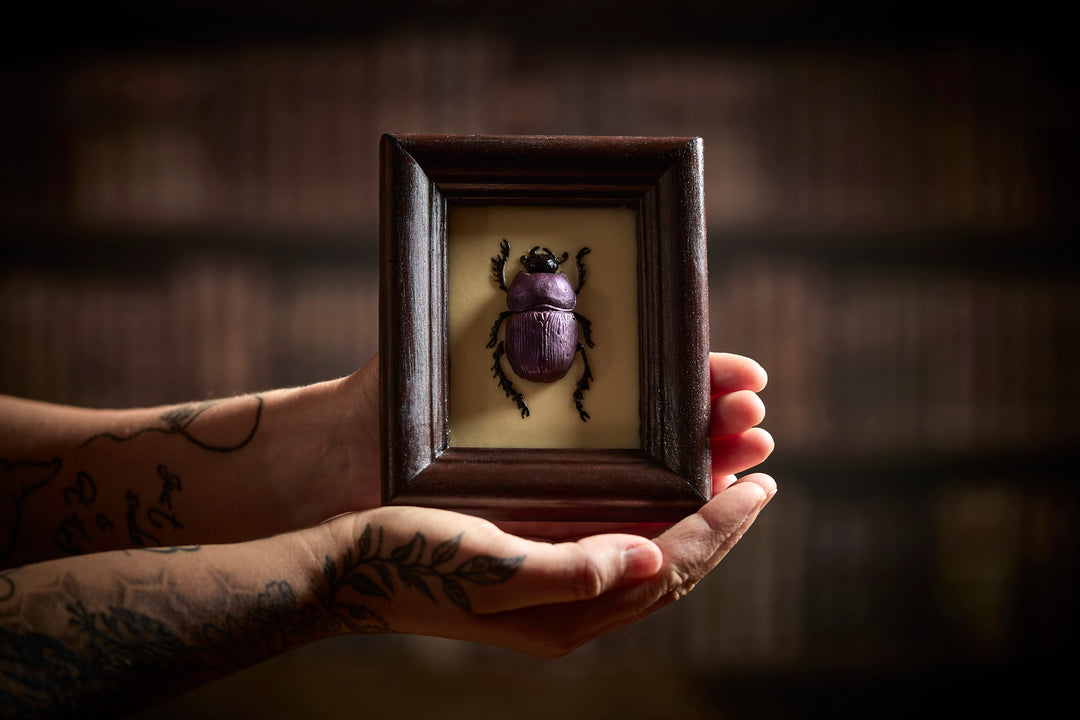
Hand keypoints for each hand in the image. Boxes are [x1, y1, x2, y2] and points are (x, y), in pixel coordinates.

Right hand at [314, 351, 773, 655]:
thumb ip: (572, 571)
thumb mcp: (490, 566)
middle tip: (761, 470)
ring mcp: (556, 588)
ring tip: (729, 474)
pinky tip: (660, 490)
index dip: (721, 528)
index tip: (761, 484)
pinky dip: (652, 515)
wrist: (347, 569)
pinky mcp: (537, 562)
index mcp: (570, 613)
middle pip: (672, 565)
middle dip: (723, 521)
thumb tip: (653, 558)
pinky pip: (617, 544)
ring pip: (649, 552)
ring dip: (695, 515)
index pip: (670, 568)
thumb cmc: (411, 561)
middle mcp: (574, 605)